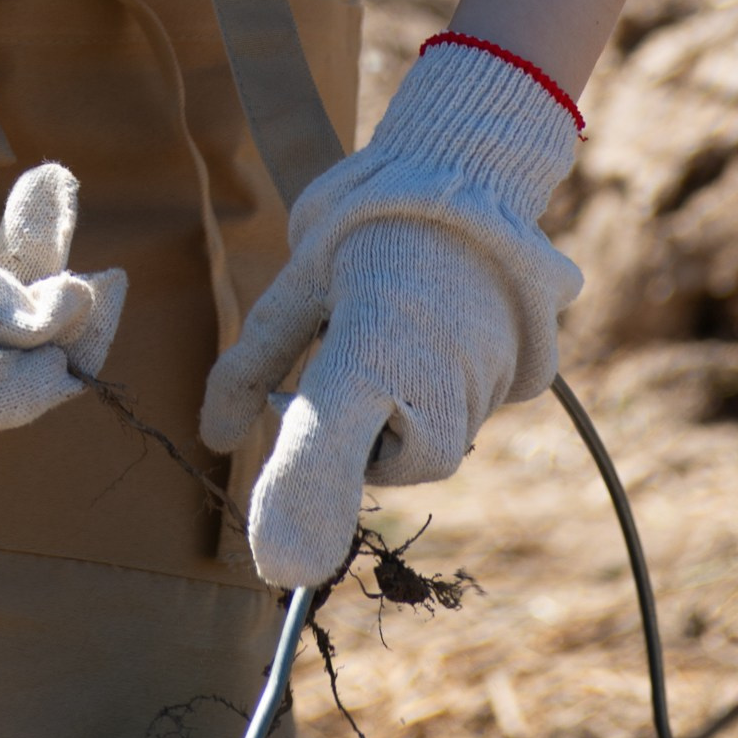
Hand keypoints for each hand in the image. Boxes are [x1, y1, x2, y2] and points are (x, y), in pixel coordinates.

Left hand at [199, 40, 582, 589]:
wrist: (461, 170)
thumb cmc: (362, 228)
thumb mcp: (293, 288)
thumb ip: (250, 366)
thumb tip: (214, 437)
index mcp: (367, 348)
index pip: (326, 453)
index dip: (300, 508)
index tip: (280, 566)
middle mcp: (437, 379)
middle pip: (388, 466)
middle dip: (362, 436)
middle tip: (344, 355)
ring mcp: (488, 382)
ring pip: (433, 446)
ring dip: (408, 414)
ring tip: (399, 328)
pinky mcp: (523, 379)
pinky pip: (471, 418)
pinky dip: (449, 396)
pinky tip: (439, 335)